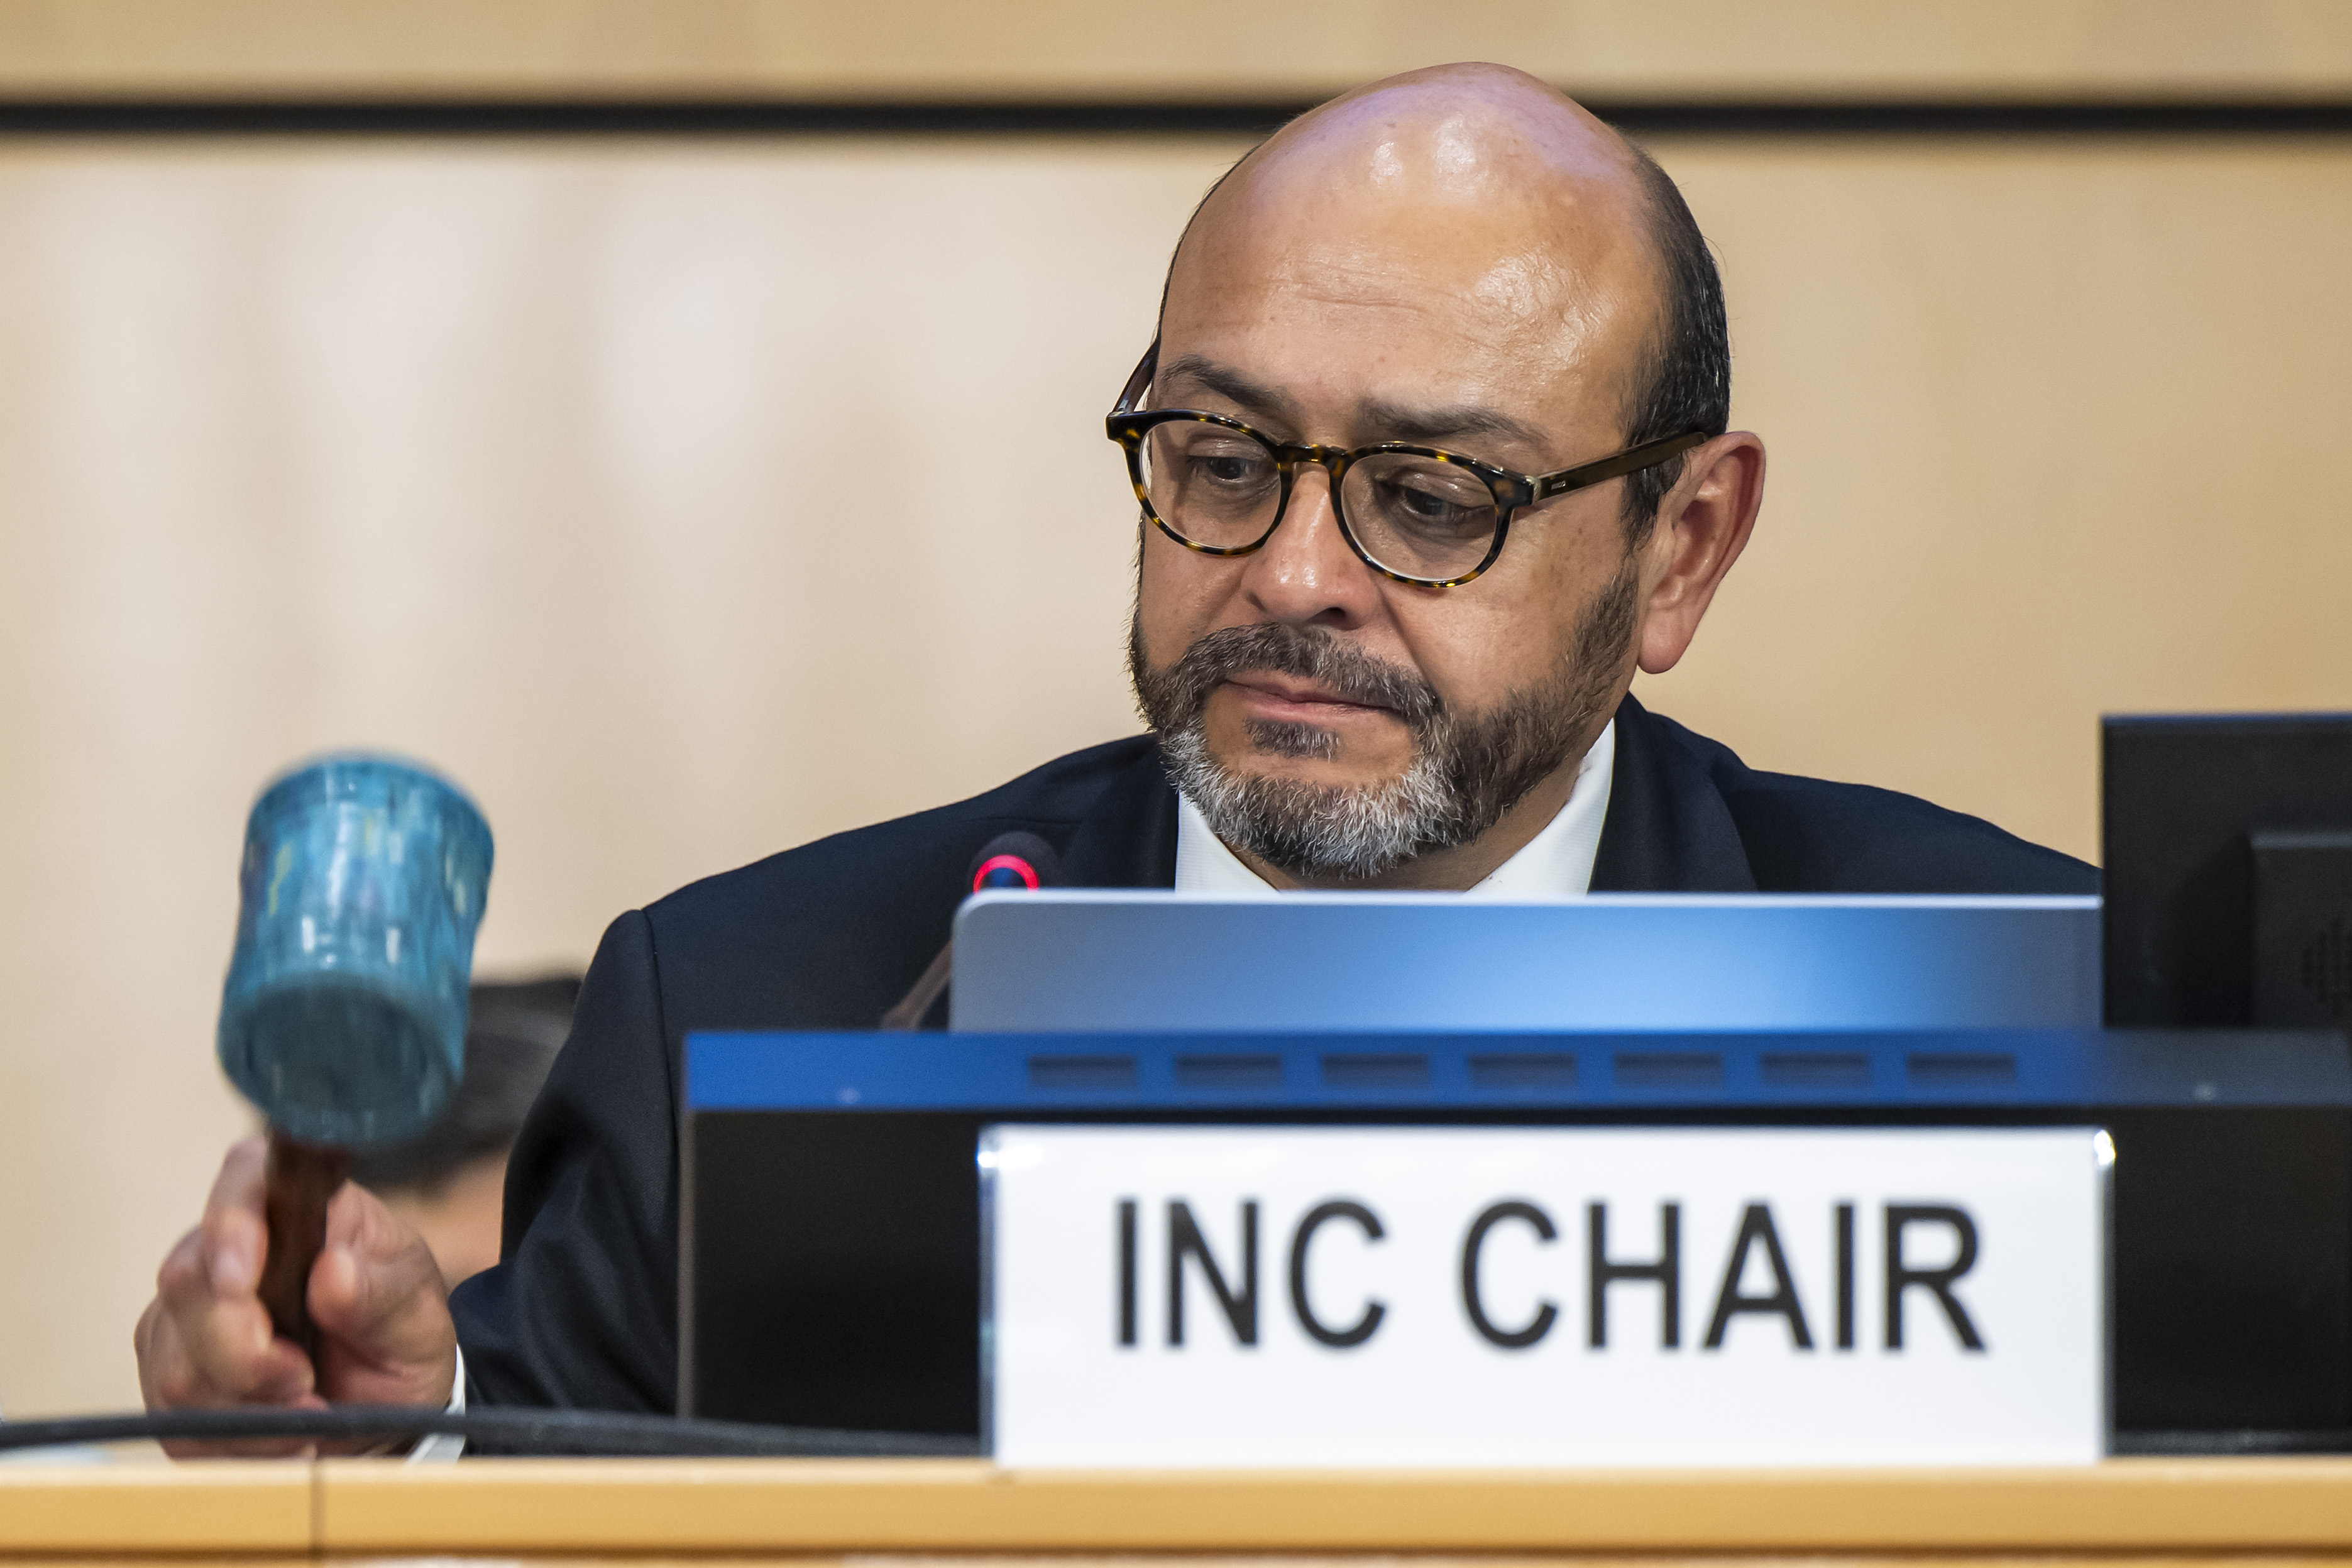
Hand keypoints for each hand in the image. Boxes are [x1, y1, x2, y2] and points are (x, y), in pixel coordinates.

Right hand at [135, 1137, 458, 1455]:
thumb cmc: (400, 1334)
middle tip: (304, 1379)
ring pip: (176, 1364)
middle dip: (244, 1350)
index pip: (243, 1181)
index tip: (241, 1282)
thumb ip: (381, 1293)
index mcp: (295, 1208)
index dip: (230, 1226)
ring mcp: (186, 1318)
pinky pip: (177, 1418)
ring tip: (310, 1407)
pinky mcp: (171, 1378)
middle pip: (189, 1284)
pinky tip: (284, 1434)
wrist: (385, 1403)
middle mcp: (224, 1253)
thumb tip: (335, 1271)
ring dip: (248, 1404)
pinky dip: (239, 1439)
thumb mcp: (416, 1313)